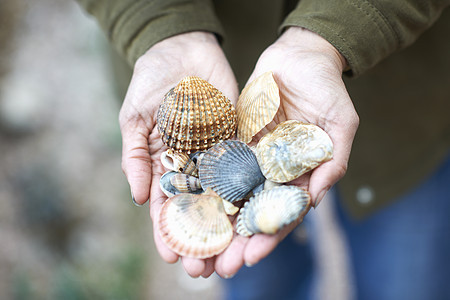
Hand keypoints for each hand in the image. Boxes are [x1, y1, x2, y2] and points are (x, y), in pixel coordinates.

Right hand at [119, 32, 238, 276]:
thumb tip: (139, 197)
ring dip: (227, 227)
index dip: (168, 232)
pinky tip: (254, 215)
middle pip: (198, 210)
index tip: (171, 257)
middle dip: (201, 239)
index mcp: (165, 165)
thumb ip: (136, 156)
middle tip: (203, 269)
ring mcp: (217, 155)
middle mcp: (193, 167)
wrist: (182, 50)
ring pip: (224, 197)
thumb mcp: (134, 118)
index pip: (165, 207)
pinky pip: (245, 168)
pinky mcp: (239, 140)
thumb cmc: (151, 83)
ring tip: (231, 255)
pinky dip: (250, 191)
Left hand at [214, 27, 358, 277]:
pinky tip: (189, 203)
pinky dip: (206, 184)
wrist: (299, 56)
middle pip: (253, 211)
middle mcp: (275, 171)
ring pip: (232, 194)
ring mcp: (253, 157)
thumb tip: (319, 195)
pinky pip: (218, 164)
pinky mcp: (235, 139)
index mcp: (301, 174)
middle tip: (218, 266)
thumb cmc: (327, 88)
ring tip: (198, 246)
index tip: (251, 256)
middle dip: (237, 239)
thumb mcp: (341, 121)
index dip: (268, 236)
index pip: (283, 213)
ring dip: (217, 221)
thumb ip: (334, 158)